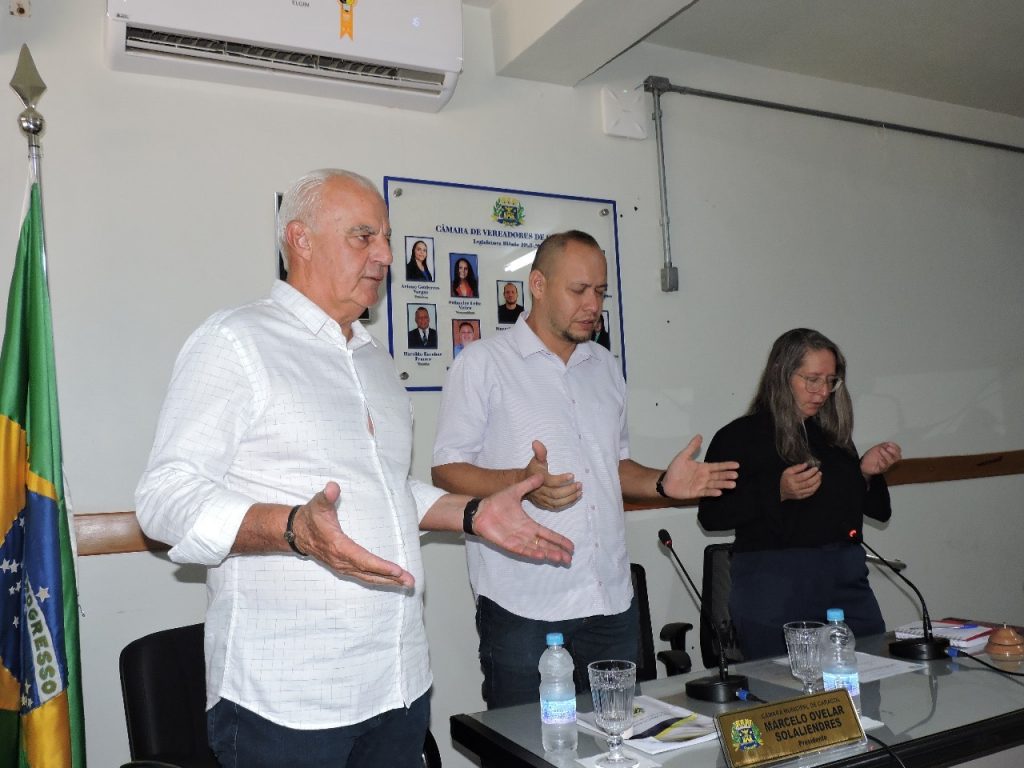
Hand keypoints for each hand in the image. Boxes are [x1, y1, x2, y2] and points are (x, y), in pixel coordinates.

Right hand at [292, 482, 414, 587]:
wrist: (296, 532)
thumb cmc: (311, 517)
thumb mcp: (318, 504)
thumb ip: (326, 496)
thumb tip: (332, 488)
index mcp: (338, 546)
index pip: (362, 559)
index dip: (380, 566)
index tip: (397, 570)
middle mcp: (341, 561)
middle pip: (369, 572)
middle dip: (391, 578)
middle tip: (410, 582)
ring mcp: (342, 567)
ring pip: (368, 577)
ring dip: (388, 581)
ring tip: (407, 583)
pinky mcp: (344, 568)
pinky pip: (364, 576)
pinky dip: (379, 580)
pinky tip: (391, 581)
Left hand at [473, 473, 574, 565]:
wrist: (479, 510)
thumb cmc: (496, 502)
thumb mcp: (515, 491)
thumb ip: (528, 484)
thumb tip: (541, 475)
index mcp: (529, 524)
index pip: (548, 534)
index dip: (559, 540)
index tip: (571, 546)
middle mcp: (526, 534)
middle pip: (546, 545)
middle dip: (558, 551)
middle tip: (570, 559)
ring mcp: (518, 540)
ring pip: (537, 549)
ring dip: (549, 554)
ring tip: (560, 559)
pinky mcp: (508, 544)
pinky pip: (523, 550)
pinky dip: (532, 553)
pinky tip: (542, 555)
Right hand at [521, 440, 581, 510]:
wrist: (523, 483)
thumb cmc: (533, 470)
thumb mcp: (536, 459)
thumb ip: (539, 452)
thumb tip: (536, 442)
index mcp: (538, 479)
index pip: (550, 482)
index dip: (561, 480)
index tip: (572, 475)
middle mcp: (540, 491)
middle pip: (555, 494)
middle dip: (569, 490)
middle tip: (580, 484)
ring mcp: (542, 499)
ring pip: (557, 502)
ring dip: (570, 498)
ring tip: (580, 492)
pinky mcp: (544, 505)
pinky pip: (556, 507)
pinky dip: (566, 504)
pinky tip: (575, 498)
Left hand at [661, 435, 738, 499]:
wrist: (666, 482)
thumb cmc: (675, 469)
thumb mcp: (683, 456)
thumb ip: (692, 447)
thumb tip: (699, 436)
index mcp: (703, 468)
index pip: (717, 466)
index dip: (726, 465)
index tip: (737, 465)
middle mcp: (704, 476)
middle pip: (718, 476)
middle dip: (727, 475)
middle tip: (736, 475)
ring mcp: (701, 485)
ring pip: (715, 484)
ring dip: (723, 484)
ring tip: (733, 484)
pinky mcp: (697, 493)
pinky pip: (706, 492)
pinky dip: (712, 492)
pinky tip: (719, 492)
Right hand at [780, 463, 821, 500]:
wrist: (780, 491)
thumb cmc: (785, 480)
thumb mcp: (787, 471)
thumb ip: (797, 467)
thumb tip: (805, 464)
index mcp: (791, 480)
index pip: (804, 476)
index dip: (811, 472)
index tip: (815, 468)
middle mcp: (795, 487)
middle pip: (809, 483)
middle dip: (816, 477)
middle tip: (819, 473)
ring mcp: (798, 493)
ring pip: (811, 489)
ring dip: (817, 483)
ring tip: (819, 478)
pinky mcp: (801, 497)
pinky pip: (810, 493)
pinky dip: (815, 488)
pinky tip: (816, 484)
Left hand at [860, 441, 901, 477]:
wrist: (864, 462)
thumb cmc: (872, 455)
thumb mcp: (878, 447)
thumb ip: (884, 445)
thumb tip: (889, 444)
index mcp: (890, 454)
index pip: (898, 451)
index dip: (895, 447)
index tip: (889, 444)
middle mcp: (890, 460)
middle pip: (898, 457)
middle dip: (894, 452)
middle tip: (887, 448)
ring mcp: (886, 465)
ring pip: (891, 462)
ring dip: (886, 455)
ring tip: (880, 450)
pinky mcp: (881, 470)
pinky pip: (884, 467)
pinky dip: (882, 462)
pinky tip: (879, 459)